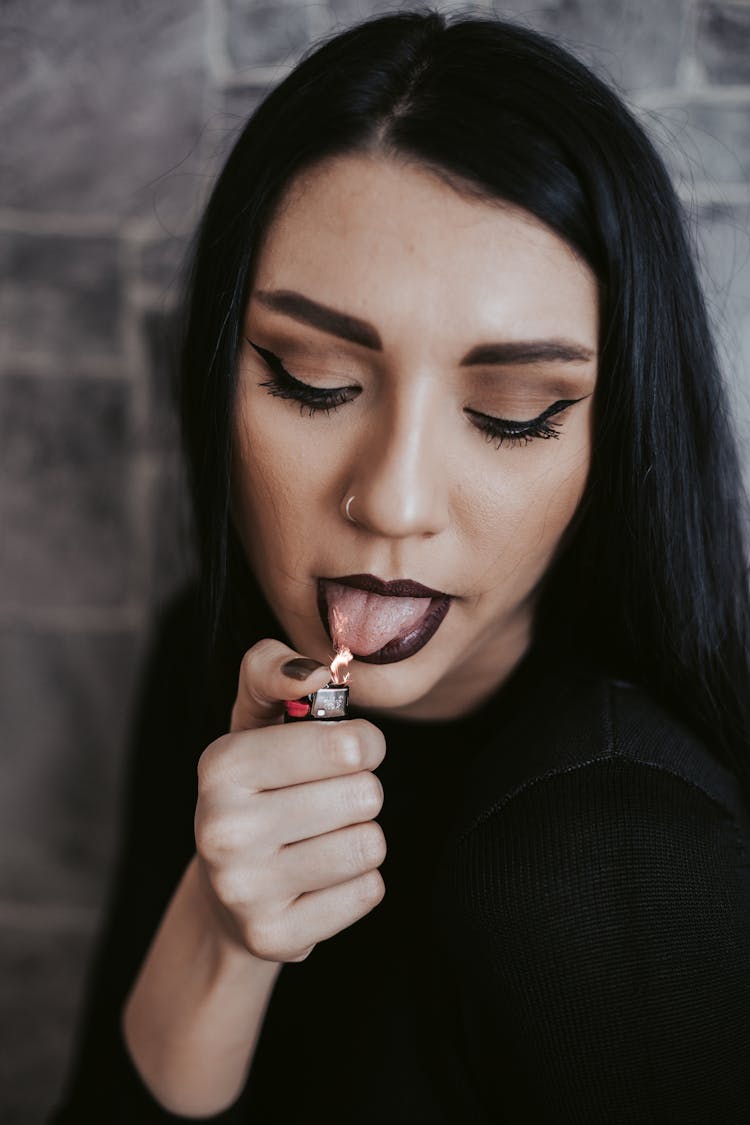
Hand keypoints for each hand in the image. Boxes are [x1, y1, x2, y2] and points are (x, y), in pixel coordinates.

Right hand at [194, 639, 386, 962]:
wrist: (227, 892)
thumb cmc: (257, 787)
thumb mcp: (255, 719)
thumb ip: (273, 669)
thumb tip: (312, 671)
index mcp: (221, 764)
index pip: (348, 744)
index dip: (362, 745)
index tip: (344, 753)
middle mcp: (223, 828)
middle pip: (365, 796)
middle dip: (360, 793)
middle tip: (327, 801)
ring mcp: (244, 889)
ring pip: (369, 845)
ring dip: (360, 837)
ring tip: (323, 838)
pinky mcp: (274, 937)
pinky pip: (367, 893)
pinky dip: (358, 883)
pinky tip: (321, 879)